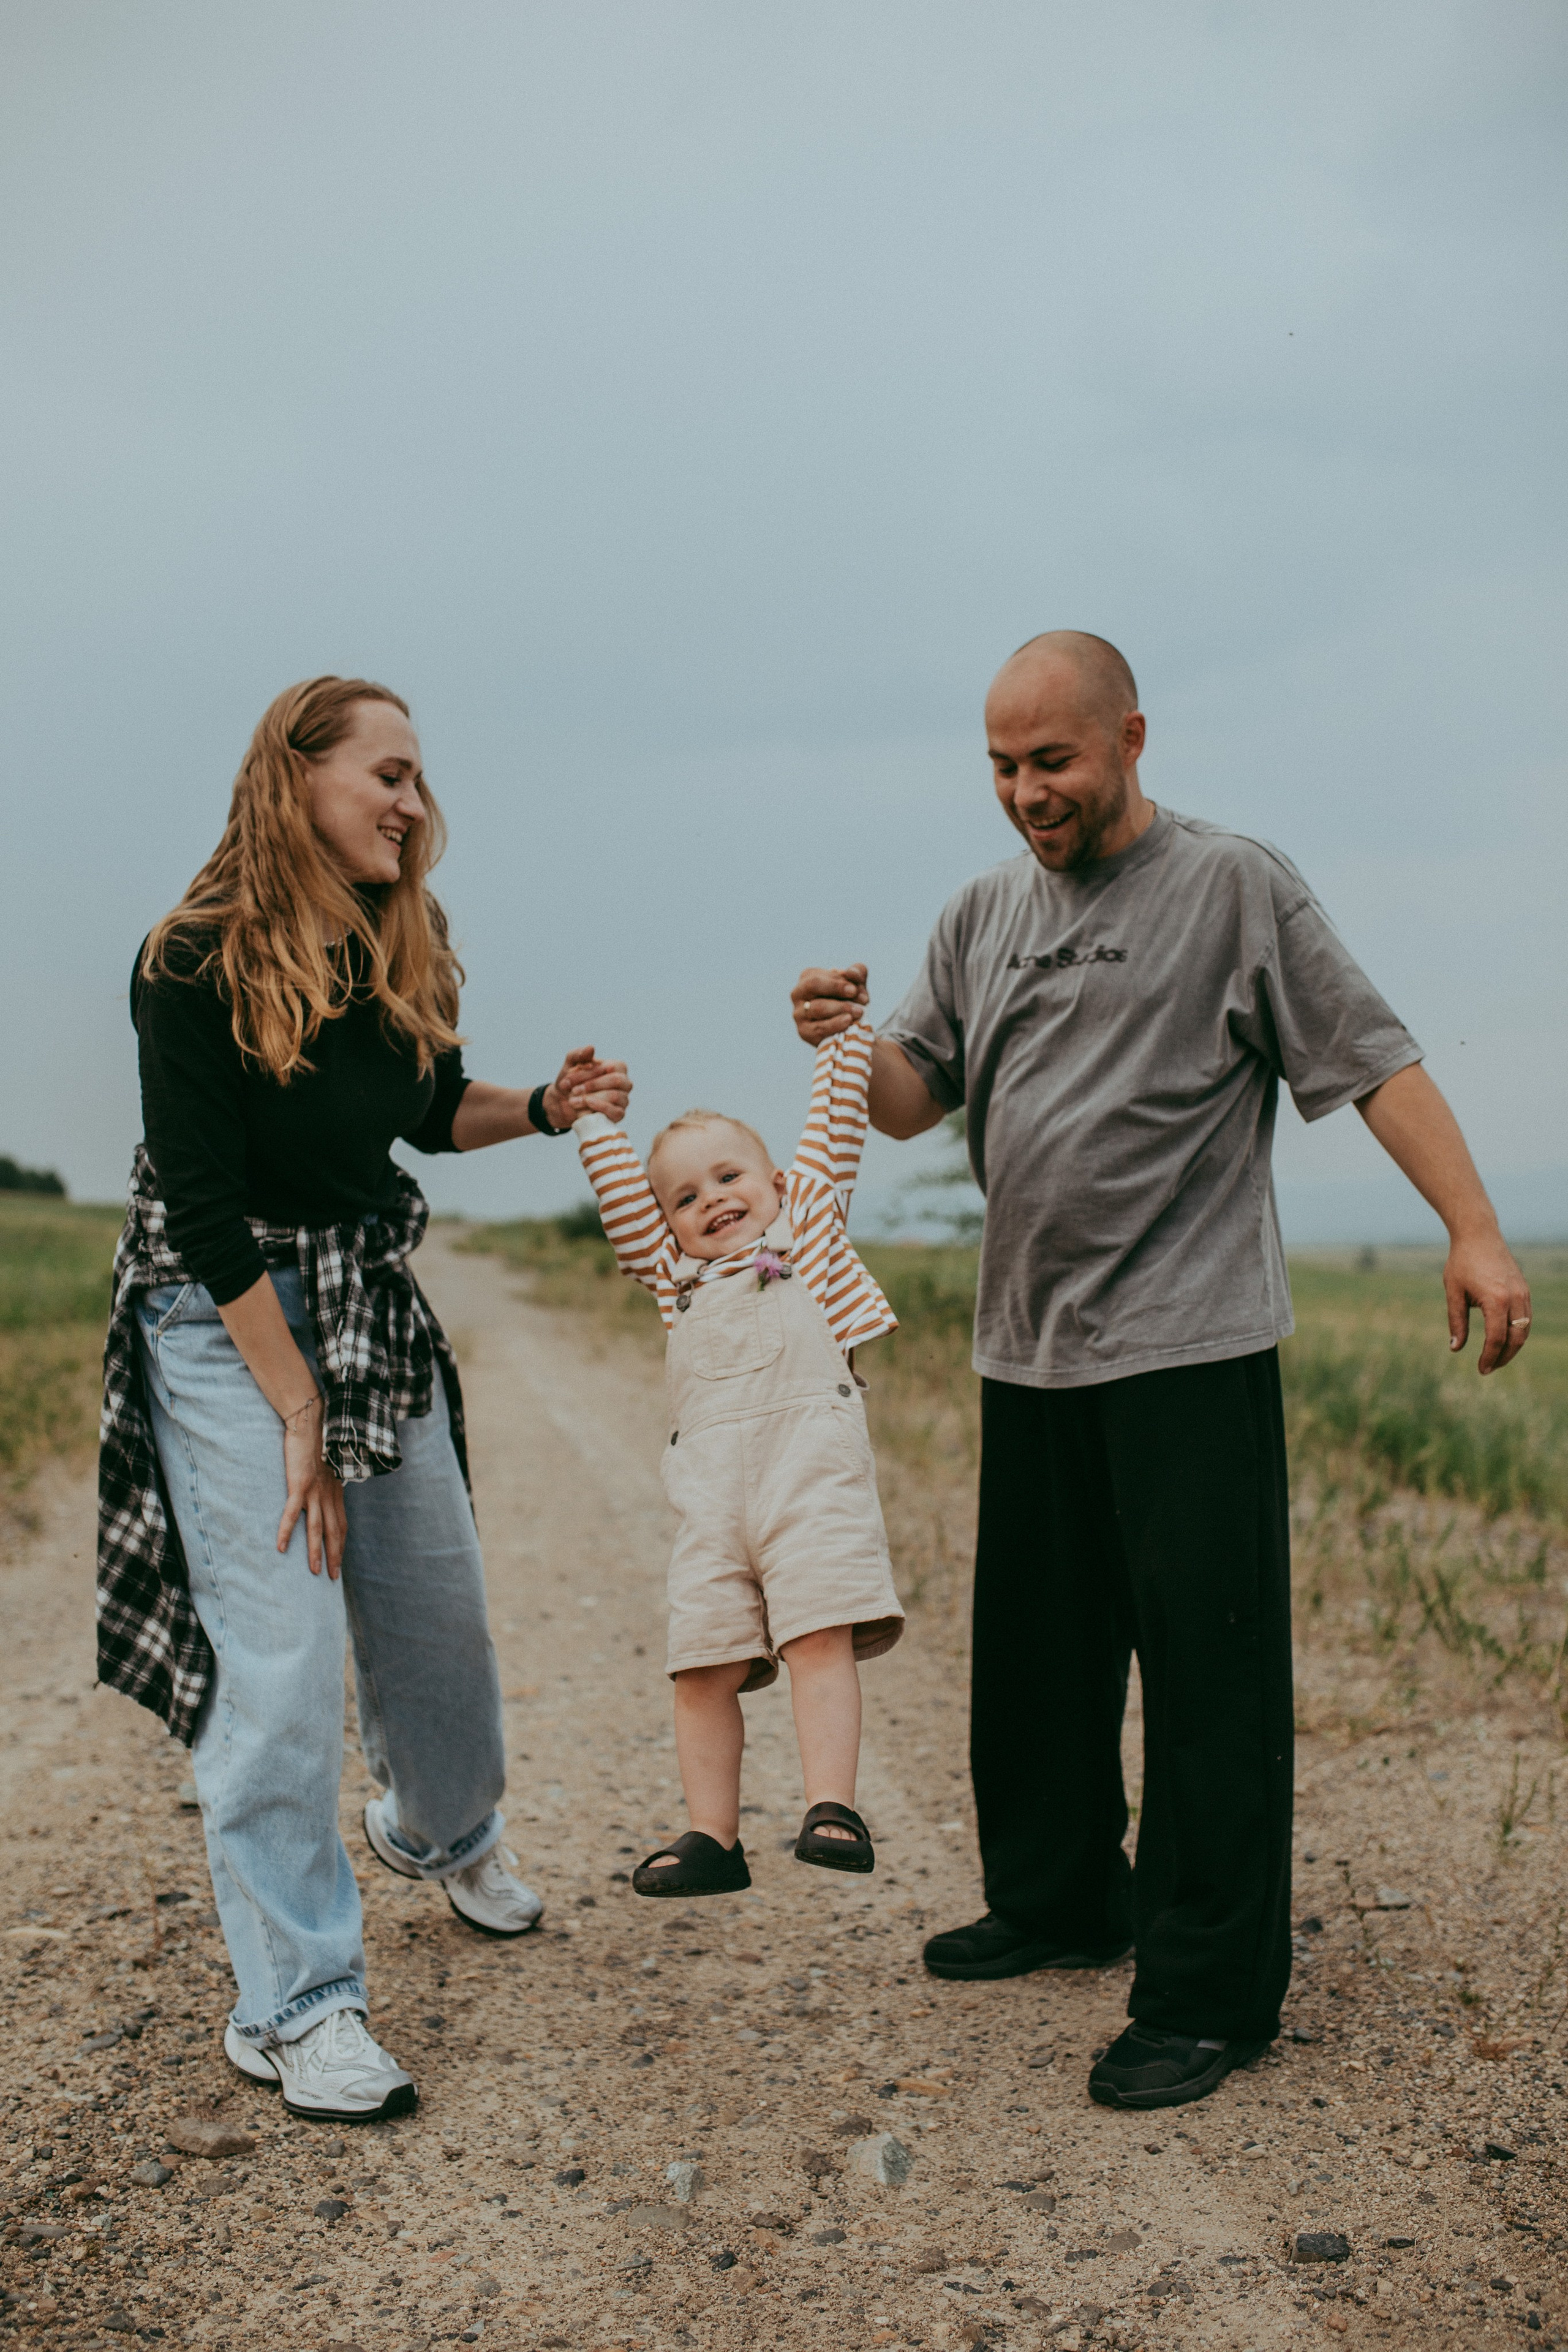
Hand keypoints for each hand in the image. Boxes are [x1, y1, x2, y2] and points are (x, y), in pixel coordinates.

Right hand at [276, 1396, 345, 1578]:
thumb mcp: (327, 1466)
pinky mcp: (299, 1485)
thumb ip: (328, 1483)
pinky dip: (287, 1532)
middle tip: (333, 1578)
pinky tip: (282, 1548)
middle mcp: (329, 1494)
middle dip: (335, 1556)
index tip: (340, 1563)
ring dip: (317, 1552)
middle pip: (334, 1531)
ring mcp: (315, 1491)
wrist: (311, 1421)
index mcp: (336, 1491)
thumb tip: (325, 1493)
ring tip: (316, 1572)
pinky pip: (293, 1514)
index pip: (342, 1524)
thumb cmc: (318, 1441)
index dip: (341, 1545)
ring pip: (317, 1528)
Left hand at [543, 1045, 631, 1128]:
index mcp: (617, 1067)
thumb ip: (579, 1054)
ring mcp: (623, 1100)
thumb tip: (591, 1048)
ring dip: (592, 1098)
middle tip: (573, 1090)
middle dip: (592, 1085)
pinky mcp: (618, 1115)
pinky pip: (615, 1112)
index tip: (568, 1078)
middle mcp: (625, 1083)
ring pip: (615, 1096)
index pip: (609, 1067)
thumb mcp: (570, 1065)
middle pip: (616, 1080)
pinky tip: (586, 1105)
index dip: (589, 1072)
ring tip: (573, 1100)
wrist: (563, 1104)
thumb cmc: (572, 1081)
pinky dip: (598, 1108)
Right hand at [791, 963, 868, 1045]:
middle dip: (835, 988)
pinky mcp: (804, 1032)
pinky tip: (848, 1021)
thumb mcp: (856, 983)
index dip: (839, 981)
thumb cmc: (850, 1000)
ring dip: (841, 1008)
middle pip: (813, 985)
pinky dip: (835, 1024)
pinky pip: (819, 1028)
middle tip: (854, 992)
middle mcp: (798, 993)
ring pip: (817, 1008)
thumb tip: (850, 972)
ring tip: (859, 1011)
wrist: (849, 1028)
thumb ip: (857, 973)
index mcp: (807, 977)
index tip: (856, 989)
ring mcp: (798, 1014)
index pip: (820, 975)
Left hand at [1445, 1228, 1532, 1374]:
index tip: (1481, 1370)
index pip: (1496, 1339)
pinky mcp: (1524, 1290)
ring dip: (1513, 1347)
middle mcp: (1514, 1298)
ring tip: (1496, 1358)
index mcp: (1495, 1300)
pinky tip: (1504, 1339)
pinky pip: (1526, 1318)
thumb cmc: (1461, 1262)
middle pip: (1515, 1339)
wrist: (1479, 1235)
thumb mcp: (1454, 1293)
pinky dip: (1517, 1333)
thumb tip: (1455, 1348)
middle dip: (1503, 1357)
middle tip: (1488, 1368)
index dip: (1489, 1357)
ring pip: (1524, 1330)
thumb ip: (1456, 1322)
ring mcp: (1523, 1293)